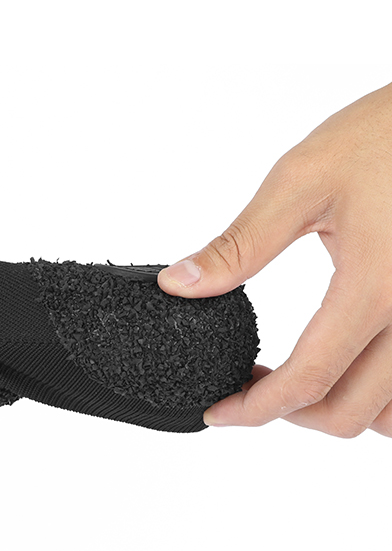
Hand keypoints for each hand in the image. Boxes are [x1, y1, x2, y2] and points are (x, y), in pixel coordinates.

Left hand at [157, 80, 391, 437]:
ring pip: (390, 415)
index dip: (255, 408)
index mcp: (378, 285)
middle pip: (348, 414)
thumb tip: (180, 285)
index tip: (220, 411)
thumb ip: (239, 245)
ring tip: (295, 380)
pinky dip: (378, 396)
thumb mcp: (300, 180)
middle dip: (289, 415)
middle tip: (249, 391)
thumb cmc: (386, 136)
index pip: (309, 379)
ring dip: (338, 411)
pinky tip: (346, 365)